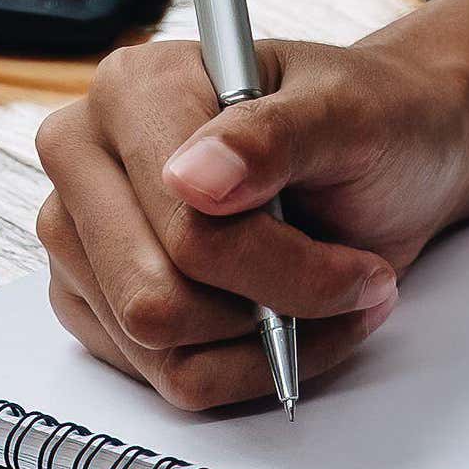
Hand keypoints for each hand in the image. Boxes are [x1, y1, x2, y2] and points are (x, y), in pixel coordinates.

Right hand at [34, 36, 468, 410]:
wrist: (386, 157)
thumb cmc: (369, 124)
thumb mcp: (347, 114)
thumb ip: (271, 136)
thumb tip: (192, 180)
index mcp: (129, 91)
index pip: (184, 229)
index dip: (284, 268)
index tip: (362, 270)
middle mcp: (85, 160)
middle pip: (152, 300)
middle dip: (267, 309)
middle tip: (348, 285)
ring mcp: (81, 237)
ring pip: (158, 349)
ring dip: (262, 345)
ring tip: (323, 298)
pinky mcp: (95, 300)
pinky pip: (168, 377)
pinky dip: (245, 368)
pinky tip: (287, 322)